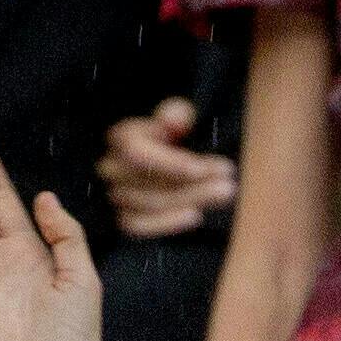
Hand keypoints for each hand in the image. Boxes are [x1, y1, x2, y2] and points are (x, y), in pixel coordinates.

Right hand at [99, 98, 239, 241]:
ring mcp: (116, 195)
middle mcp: (112, 167)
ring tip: (224, 194)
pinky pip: (138, 226)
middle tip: (228, 183)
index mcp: (122, 138)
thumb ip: (176, 114)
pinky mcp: (125, 218)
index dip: (170, 162)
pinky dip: (167, 222)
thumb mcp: (179, 119)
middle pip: (146, 181)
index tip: (202, 167)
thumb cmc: (177, 140)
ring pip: (149, 203)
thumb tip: (176, 119)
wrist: (175, 166)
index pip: (136, 152)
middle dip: (191, 183)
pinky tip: (196, 215)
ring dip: (190, 200)